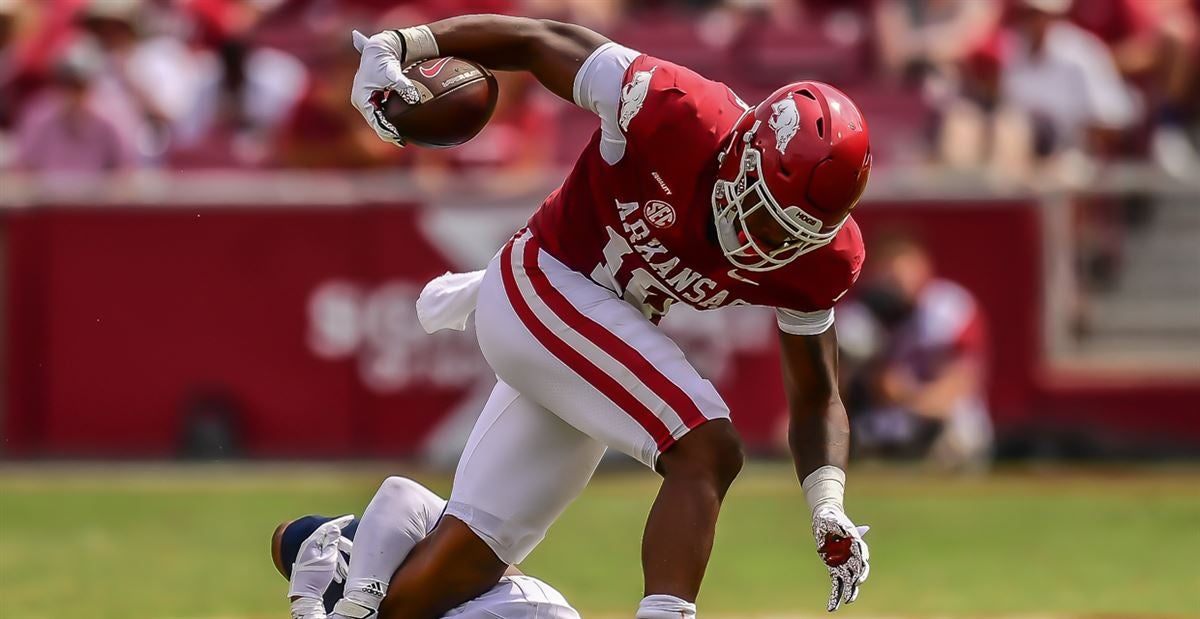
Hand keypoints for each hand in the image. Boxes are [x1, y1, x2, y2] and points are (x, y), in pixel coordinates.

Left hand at [288, 514, 354, 601]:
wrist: (304, 595)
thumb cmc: (316, 577)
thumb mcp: (328, 558)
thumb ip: (332, 541)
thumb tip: (334, 528)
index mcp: (311, 543)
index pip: (327, 527)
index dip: (340, 522)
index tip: (351, 518)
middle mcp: (308, 547)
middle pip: (329, 541)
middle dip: (342, 546)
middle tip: (352, 550)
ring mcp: (308, 556)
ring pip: (328, 551)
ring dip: (339, 559)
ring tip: (346, 569)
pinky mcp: (310, 564)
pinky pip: (324, 559)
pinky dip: (333, 564)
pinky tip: (340, 575)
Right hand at [350, 30, 416, 146]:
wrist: (380, 47)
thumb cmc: (385, 61)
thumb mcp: (394, 75)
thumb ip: (404, 87)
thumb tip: (414, 99)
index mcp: (362, 97)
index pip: (374, 119)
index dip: (386, 130)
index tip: (398, 137)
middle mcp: (360, 99)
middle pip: (374, 120)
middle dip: (386, 131)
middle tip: (401, 141)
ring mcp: (364, 97)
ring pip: (376, 116)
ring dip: (387, 126)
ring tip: (400, 137)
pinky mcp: (371, 95)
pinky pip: (379, 110)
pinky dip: (387, 117)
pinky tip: (399, 124)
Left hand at [812, 508, 869, 611]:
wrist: (825, 520)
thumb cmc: (831, 518)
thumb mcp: (834, 518)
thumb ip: (839, 524)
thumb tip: (847, 528)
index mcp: (856, 544)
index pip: (862, 554)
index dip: (863, 560)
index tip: (861, 564)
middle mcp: (853, 556)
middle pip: (859, 570)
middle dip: (859, 578)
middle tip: (856, 583)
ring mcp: (844, 564)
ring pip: (850, 581)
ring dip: (850, 591)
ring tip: (848, 600)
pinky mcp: (835, 569)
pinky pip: (837, 584)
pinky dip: (835, 596)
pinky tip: (832, 607)